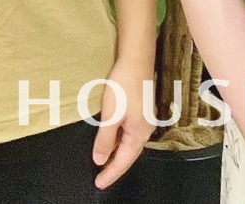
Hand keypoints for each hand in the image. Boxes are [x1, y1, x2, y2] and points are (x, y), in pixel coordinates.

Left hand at [91, 56, 156, 189]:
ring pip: (129, 143)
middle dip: (114, 166)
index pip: (123, 161)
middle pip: (129, 154)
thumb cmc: (123, 86)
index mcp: (139, 134)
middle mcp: (146, 130)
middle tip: (100, 177)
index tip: (98, 184)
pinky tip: (110, 138)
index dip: (110, 174)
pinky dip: (119, 139)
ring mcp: (145, 119)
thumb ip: (105, 140)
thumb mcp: (111, 115)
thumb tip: (100, 160)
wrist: (136, 59)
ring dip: (116, 152)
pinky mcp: (141, 110)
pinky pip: (129, 132)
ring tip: (102, 161)